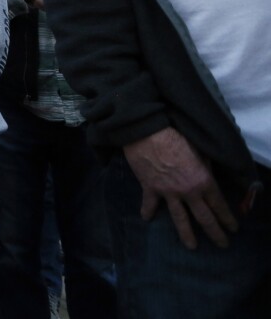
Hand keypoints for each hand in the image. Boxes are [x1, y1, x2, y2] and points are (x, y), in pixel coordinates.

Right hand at [123, 127, 237, 248]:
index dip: (227, 218)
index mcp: (204, 181)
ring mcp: (168, 192)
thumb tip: (208, 173)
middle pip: (204, 218)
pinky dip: (147, 211)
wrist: (148, 133)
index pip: (219, 204)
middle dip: (215, 233)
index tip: (233, 228)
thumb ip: (205, 166)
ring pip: (180, 219)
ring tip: (191, 246)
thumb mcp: (199, 150)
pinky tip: (146, 218)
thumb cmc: (176, 137)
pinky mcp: (150, 189)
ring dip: (187, 234)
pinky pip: (149, 204)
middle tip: (222, 244)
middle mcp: (188, 191)